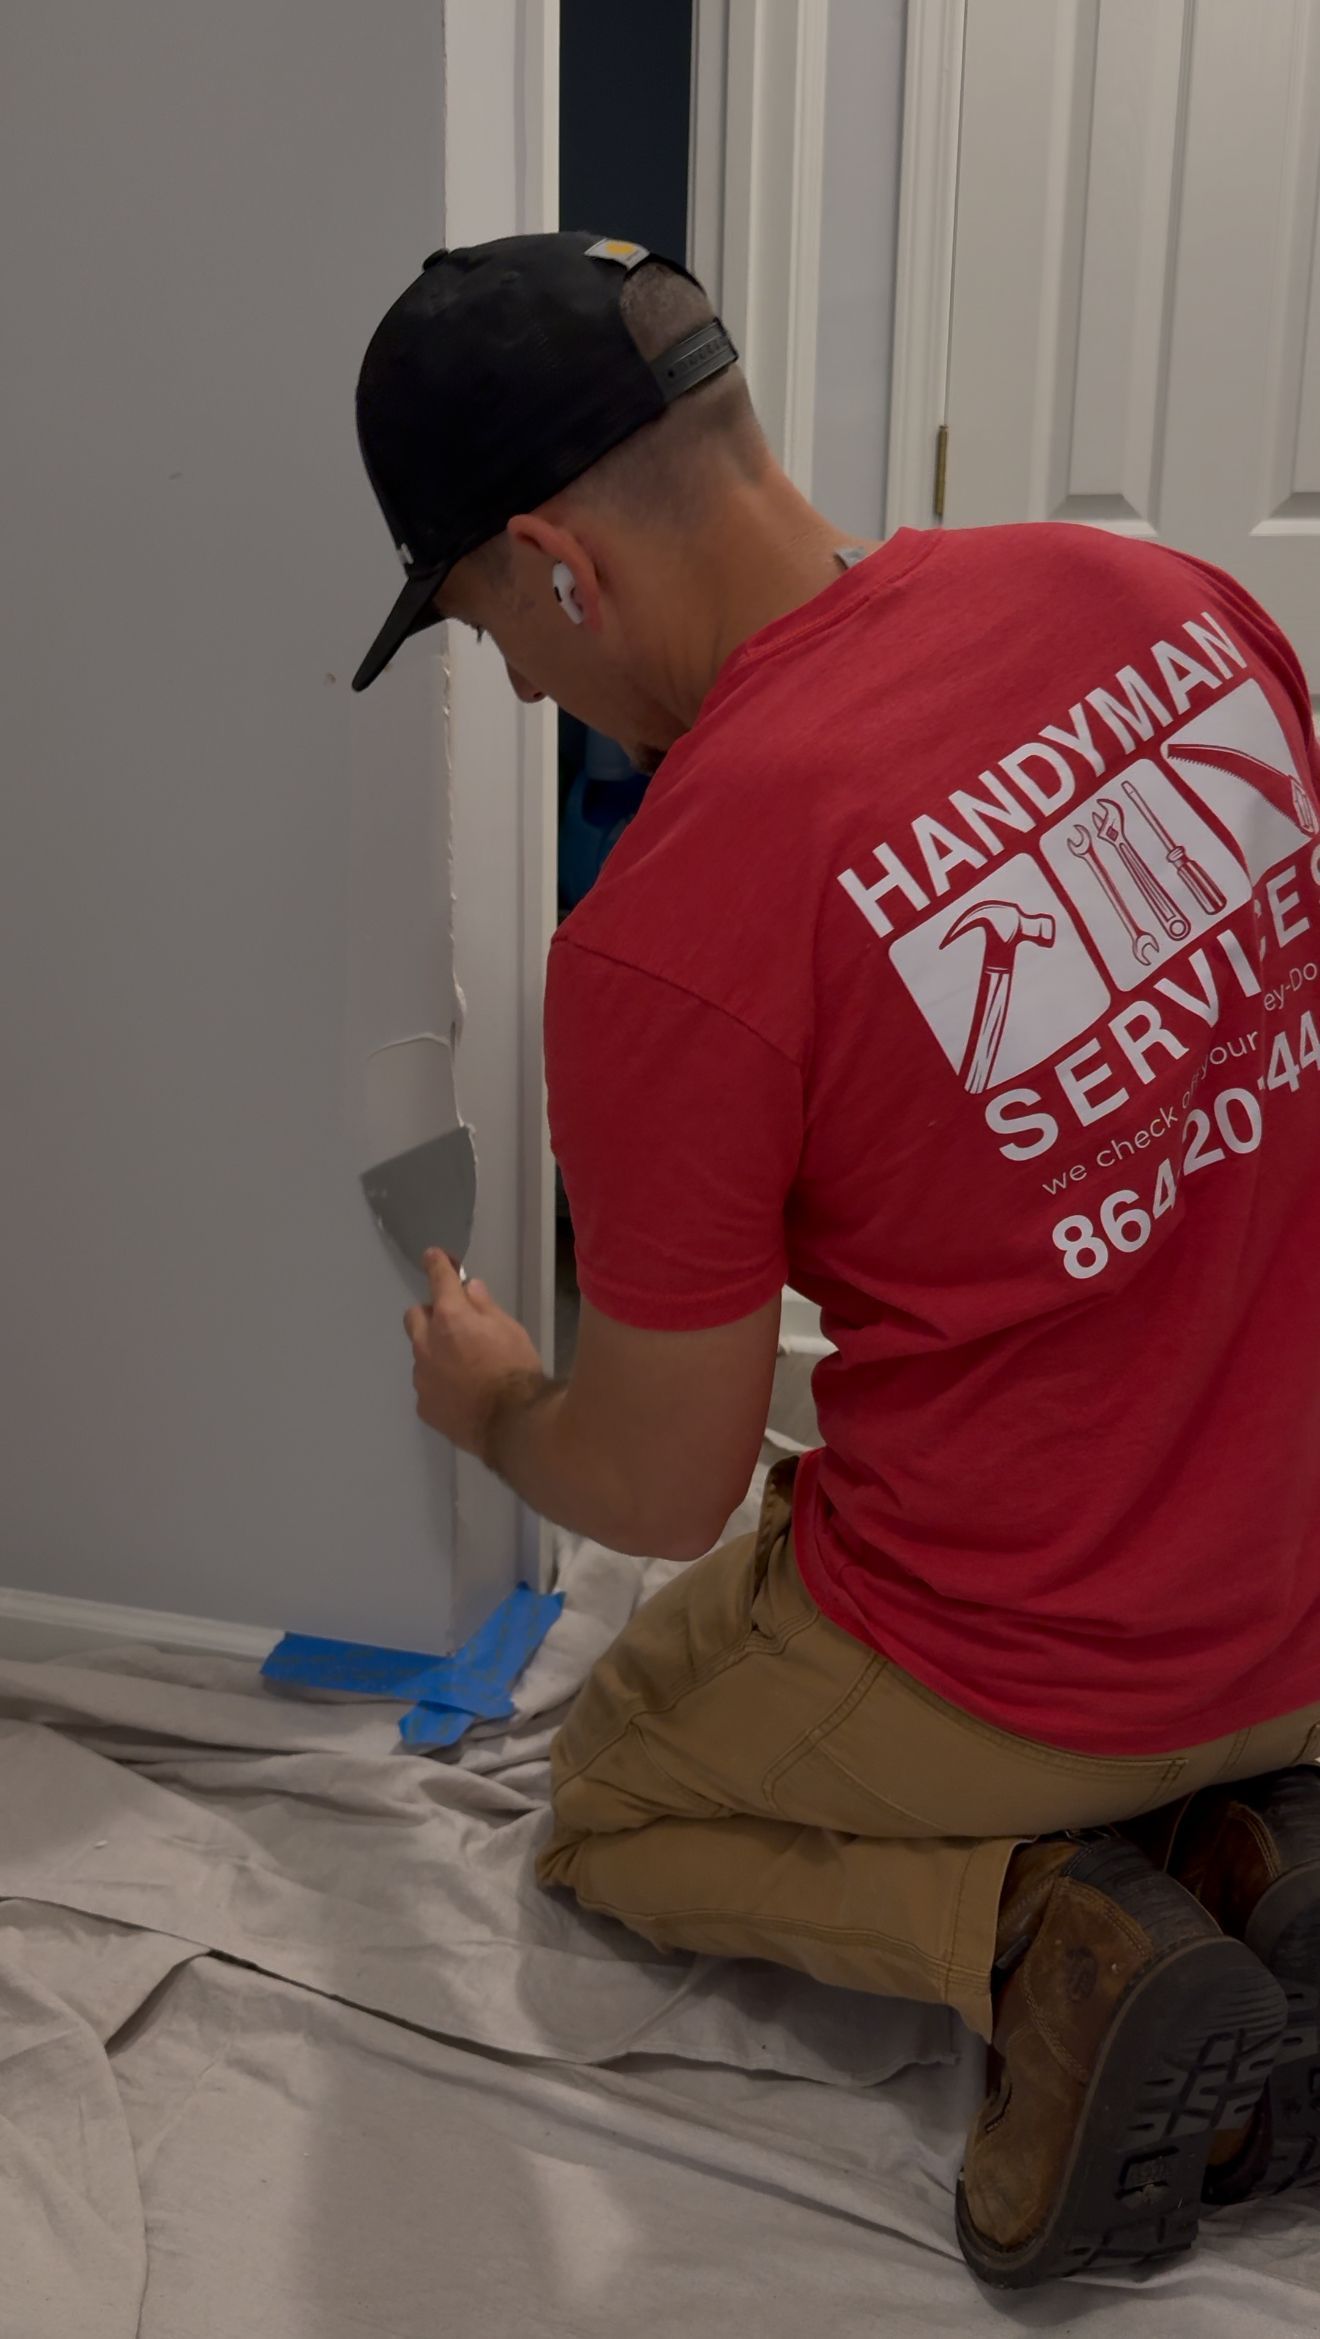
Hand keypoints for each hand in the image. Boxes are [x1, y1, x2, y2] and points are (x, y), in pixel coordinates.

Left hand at [403, 1251, 543, 1455]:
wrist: (513, 1425)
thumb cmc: (517, 1369)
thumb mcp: (510, 1329)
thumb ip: (484, 1307)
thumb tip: (469, 1290)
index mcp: (450, 1318)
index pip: (438, 1279)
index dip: (436, 1264)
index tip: (433, 1256)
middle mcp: (427, 1343)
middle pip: (414, 1316)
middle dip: (430, 1314)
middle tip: (454, 1324)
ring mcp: (421, 1376)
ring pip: (420, 1353)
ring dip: (435, 1352)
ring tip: (464, 1369)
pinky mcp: (423, 1405)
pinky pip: (426, 1385)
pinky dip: (439, 1384)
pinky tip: (461, 1395)